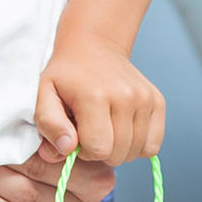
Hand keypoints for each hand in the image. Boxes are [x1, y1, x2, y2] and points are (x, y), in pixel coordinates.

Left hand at [37, 27, 166, 163]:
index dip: (84, 151)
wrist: (93, 47)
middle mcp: (125, 97)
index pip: (98, 149)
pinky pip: (153, 145)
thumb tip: (67, 148)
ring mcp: (145, 99)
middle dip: (100, 152)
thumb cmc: (65, 75)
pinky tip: (122, 132)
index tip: (76, 136)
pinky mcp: (157, 102)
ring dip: (119, 150)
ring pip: (137, 152)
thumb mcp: (43, 94)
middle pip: (119, 154)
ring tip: (104, 130)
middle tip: (89, 132)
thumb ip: (49, 124)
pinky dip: (138, 146)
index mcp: (94, 96)